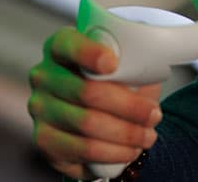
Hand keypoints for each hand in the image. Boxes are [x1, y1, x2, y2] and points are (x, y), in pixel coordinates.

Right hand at [27, 27, 162, 178]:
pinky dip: (112, 152)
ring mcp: (40, 108)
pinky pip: (81, 149)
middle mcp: (44, 75)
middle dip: (128, 107)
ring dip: (125, 133)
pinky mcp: (43, 139)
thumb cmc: (116, 81)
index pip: (68, 44)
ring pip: (87, 123)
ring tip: (148, 136)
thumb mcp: (126, 64)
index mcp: (61, 47)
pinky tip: (130, 150)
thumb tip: (157, 59)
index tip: (113, 64)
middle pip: (87, 91)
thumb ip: (134, 58)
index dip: (89, 53)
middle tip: (154, 115)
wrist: (99, 117)